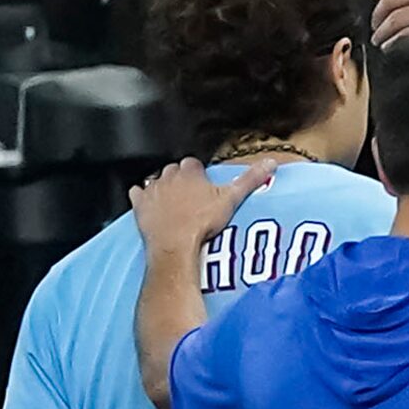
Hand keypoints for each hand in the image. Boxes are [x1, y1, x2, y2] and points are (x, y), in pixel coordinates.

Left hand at [129, 156, 279, 259]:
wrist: (176, 244)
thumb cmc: (203, 223)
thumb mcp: (232, 200)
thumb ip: (250, 180)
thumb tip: (271, 163)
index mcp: (190, 172)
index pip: (193, 163)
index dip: (199, 174)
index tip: (204, 185)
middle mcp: (169, 176)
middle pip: (174, 170)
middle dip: (181, 179)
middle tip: (190, 195)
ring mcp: (152, 189)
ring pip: (156, 180)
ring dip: (163, 187)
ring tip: (173, 201)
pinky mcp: (140, 203)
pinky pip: (137, 193)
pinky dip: (142, 196)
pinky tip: (149, 204)